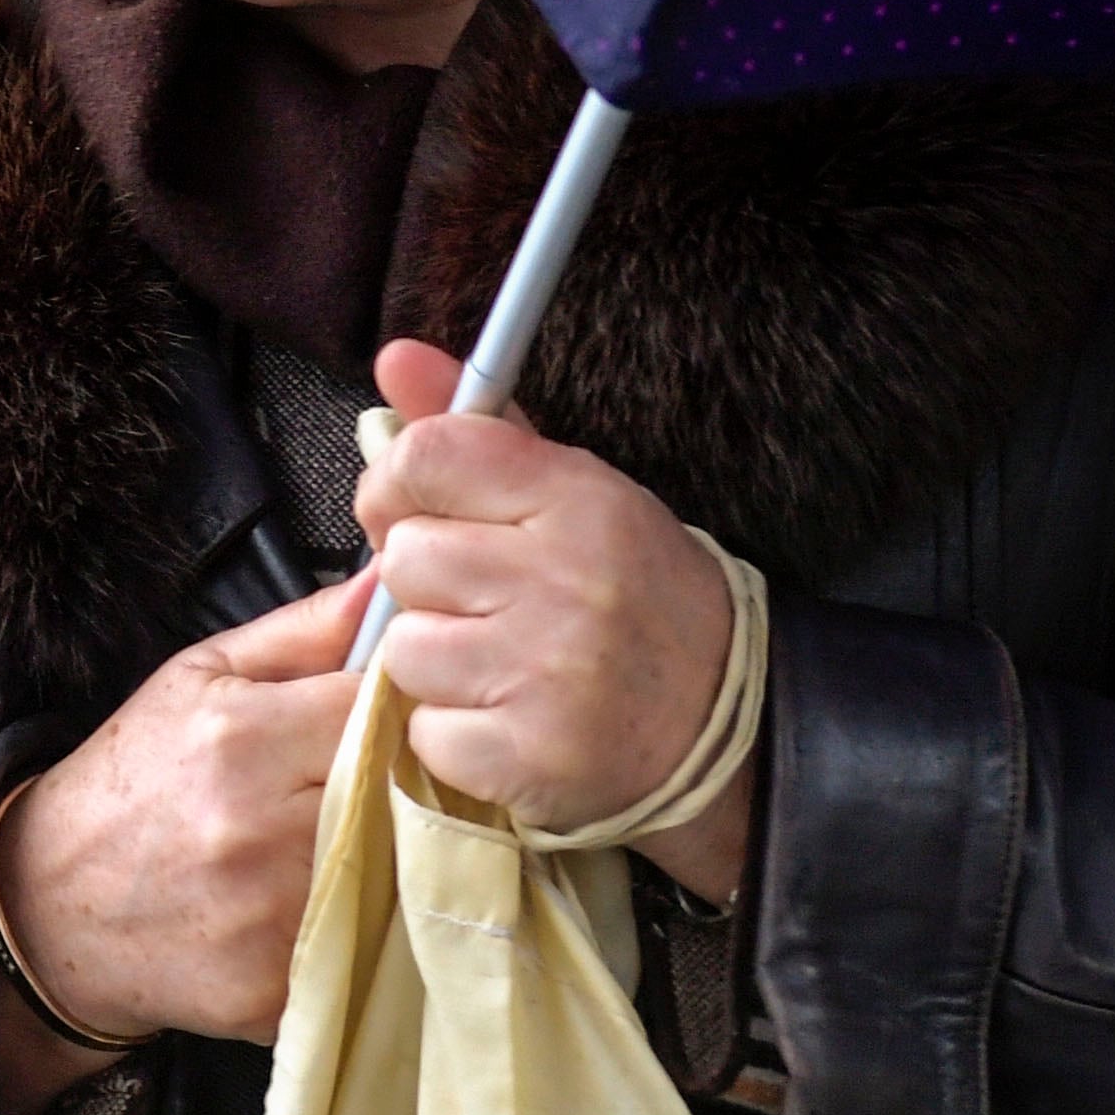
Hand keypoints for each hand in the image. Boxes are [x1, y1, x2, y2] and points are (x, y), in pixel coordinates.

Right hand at [0, 573, 366, 1114]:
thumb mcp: (202, 677)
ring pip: (392, 875)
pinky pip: (358, 949)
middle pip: (399, 795)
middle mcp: (258, 830)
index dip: (403, 710)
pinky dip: (359, 928)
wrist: (51, 908)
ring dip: (392, 858)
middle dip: (405, 785)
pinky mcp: (272, 991)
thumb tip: (393, 581)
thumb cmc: (137, 779)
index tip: (400, 718)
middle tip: (386, 784)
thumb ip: (305, 630)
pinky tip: (330, 907)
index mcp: (243, 738)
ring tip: (356, 843)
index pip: (380, 710)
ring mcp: (268, 918)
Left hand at [357, 339, 754, 902]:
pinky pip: (423, 731)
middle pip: (404, 555)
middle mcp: (562, 581)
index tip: (418, 510)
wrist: (719, 724)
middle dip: (429, 582)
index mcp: (578, 499)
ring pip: (403, 648)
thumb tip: (395, 357)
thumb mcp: (576, 494)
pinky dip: (451, 732)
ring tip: (498, 662)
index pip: (429, 456)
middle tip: (483, 600)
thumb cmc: (635, 596)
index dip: (400, 484)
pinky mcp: (526, 757)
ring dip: (434, 661)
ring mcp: (544, 675)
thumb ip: (478, 430)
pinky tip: (506, 717)